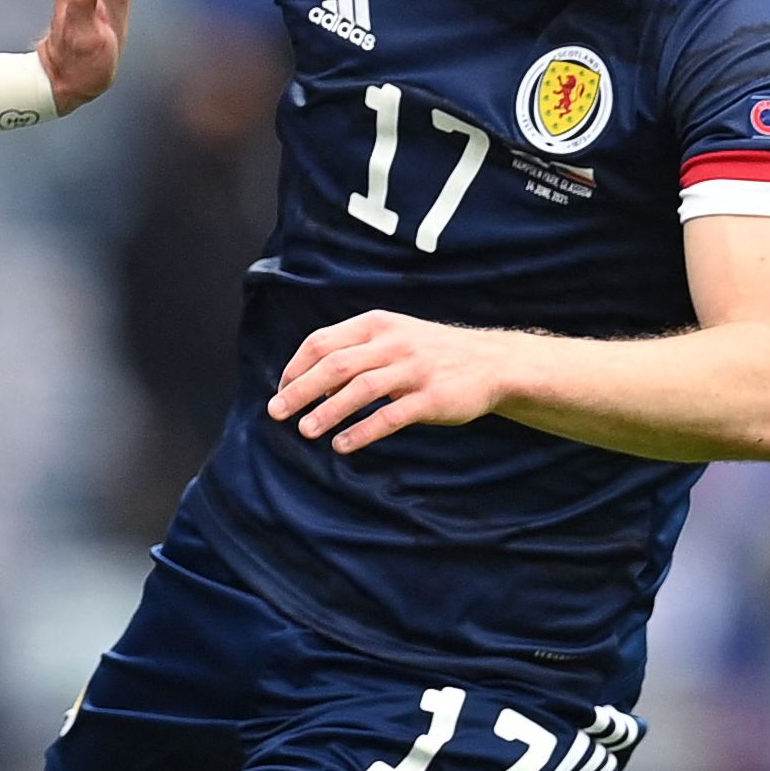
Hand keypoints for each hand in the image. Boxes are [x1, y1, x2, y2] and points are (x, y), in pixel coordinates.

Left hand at [269, 312, 508, 453]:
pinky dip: (363, 431)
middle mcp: (393, 343)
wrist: (492, 362)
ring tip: (305, 431)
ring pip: (360, 388)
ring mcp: (414, 369)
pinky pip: (390, 416)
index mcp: (378, 325)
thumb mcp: (396, 338)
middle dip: (301, 389)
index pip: (324, 341)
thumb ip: (358, 353)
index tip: (282, 389)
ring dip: (328, 411)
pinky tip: (343, 445)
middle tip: (276, 412)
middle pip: (335, 364)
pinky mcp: (432, 397)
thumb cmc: (434, 354)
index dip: (297, 366)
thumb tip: (315, 385)